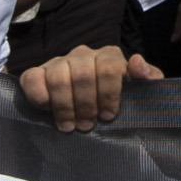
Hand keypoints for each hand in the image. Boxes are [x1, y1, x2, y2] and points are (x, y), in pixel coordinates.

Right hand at [17, 43, 159, 131]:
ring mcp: (58, 62)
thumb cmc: (119, 101)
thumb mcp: (140, 92)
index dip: (108, 95)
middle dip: (86, 105)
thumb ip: (149, 77)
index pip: (108, 67)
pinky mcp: (37, 73)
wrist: (92, 109)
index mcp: (109, 56)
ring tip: (70, 126)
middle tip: (88, 126)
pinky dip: (39, 96)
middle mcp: (82, 54)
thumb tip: (136, 62)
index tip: (108, 116)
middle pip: (83, 74)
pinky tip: (48, 110)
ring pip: (58, 77)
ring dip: (65, 106)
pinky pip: (32, 78)